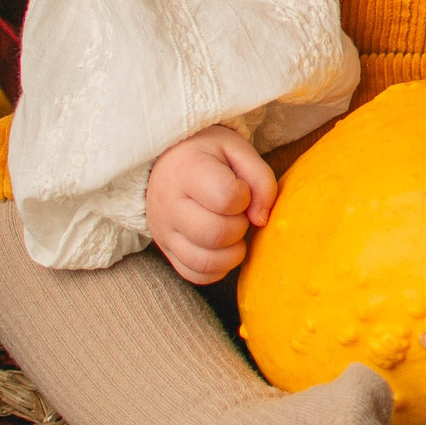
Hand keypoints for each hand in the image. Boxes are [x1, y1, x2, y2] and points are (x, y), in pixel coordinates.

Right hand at [145, 125, 277, 284]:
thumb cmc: (209, 154)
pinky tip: (222, 248)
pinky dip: (217, 268)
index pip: (226, 197)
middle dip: (239, 227)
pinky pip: (195, 274)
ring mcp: (163, 230)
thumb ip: (261, 180)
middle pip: (215, 234)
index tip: (240, 188)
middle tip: (238, 213)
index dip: (244, 197)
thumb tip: (262, 220)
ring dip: (231, 253)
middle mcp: (169, 204)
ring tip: (232, 232)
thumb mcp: (238, 150)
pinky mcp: (165, 249)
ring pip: (205, 262)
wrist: (168, 160)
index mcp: (187, 170)